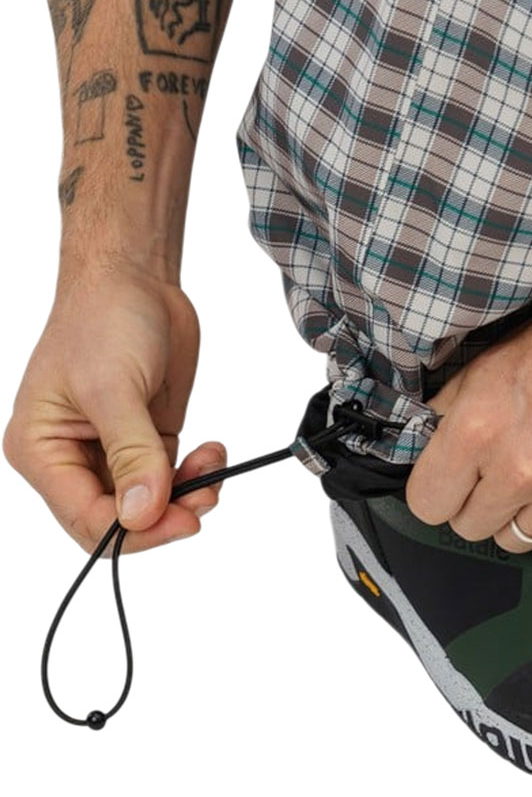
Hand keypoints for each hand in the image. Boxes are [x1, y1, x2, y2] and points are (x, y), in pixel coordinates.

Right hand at [3, 257, 224, 553]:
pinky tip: (213, 453)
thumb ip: (130, 454)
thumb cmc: (104, 320)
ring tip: (213, 466)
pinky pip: (170, 476)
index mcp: (42, 450)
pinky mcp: (145, 436)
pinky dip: (195, 474)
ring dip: (186, 495)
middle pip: (117, 517)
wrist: (135, 279)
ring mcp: (112, 449)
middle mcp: (71, 456)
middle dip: (164, 514)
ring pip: (149, 502)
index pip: (84, 517)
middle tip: (205, 499)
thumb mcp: (113, 388)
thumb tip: (141, 514)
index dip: (134, 529)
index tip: (183, 521)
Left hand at [405, 288, 531, 552]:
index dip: (436, 488)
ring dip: (520, 512)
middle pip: (468, 528)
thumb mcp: (482, 367)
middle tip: (499, 466)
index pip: (426, 504)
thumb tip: (420, 447)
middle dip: (476, 500)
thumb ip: (444, 415)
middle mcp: (521, 472)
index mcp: (478, 433)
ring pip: (516, 540)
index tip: (450, 477)